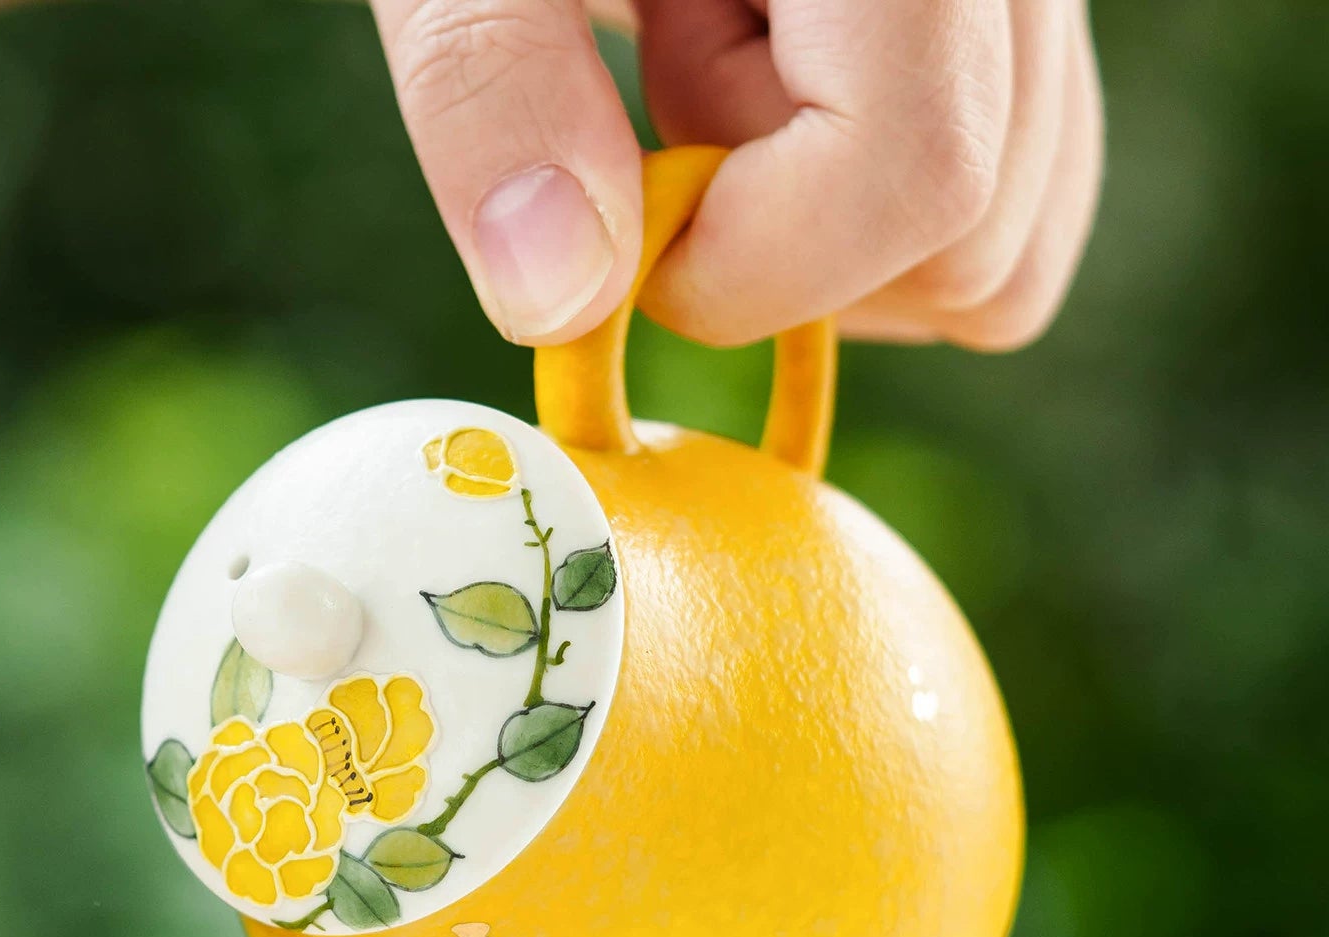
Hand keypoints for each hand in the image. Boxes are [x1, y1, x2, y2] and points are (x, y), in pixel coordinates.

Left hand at [371, 0, 1102, 349]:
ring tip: (723, 54)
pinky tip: (787, 102)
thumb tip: (561, 301)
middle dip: (781, 228)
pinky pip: (1017, 224)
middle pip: (960, 234)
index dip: (757, 263)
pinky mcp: (1033, 44)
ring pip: (998, 252)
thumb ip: (493, 86)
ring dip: (829, 230)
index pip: (920, 170)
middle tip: (670, 64)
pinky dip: (886, 237)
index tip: (627, 237)